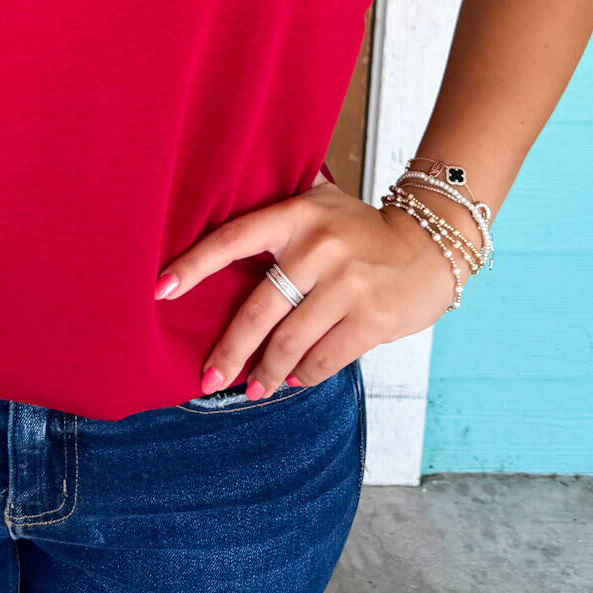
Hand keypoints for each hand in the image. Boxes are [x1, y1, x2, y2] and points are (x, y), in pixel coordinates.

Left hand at [156, 177, 466, 397]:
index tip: (160, 291)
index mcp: (297, 215)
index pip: (233, 239)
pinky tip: (293, 379)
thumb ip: (278, 213)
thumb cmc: (362, 230)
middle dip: (229, 350)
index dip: (194, 265)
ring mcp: (347, 285)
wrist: (431, 246)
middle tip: (208, 379)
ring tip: (252, 388)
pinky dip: (304, 375)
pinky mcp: (372, 319)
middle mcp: (318, 248)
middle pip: (259, 309)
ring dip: (266, 373)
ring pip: (290, 342)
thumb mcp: (320, 204)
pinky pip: (324, 359)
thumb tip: (216, 222)